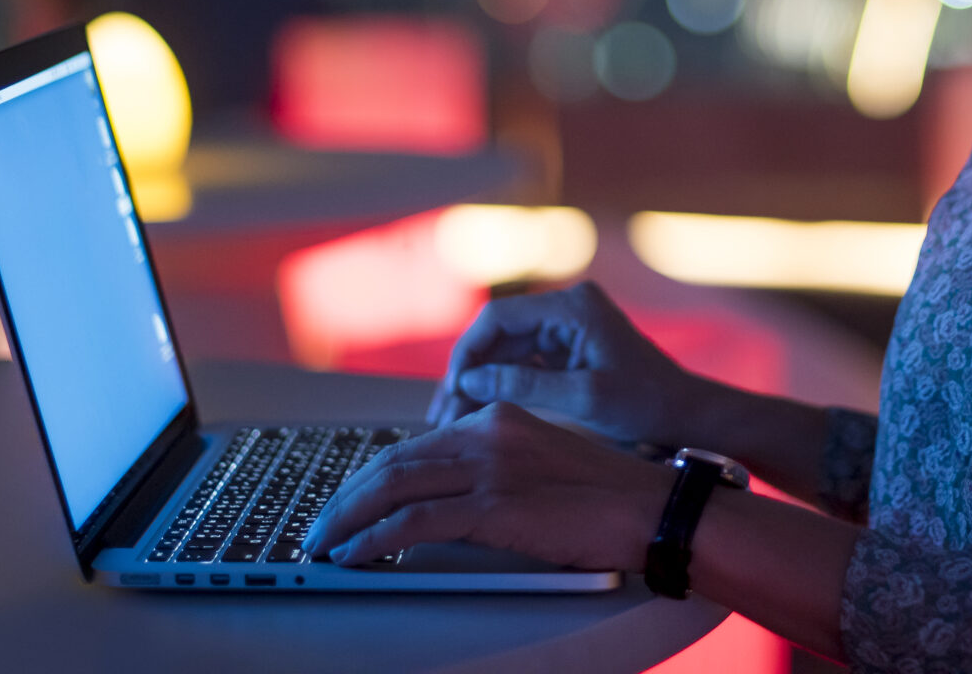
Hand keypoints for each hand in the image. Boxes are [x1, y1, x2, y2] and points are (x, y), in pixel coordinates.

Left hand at [301, 401, 671, 570]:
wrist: (654, 508)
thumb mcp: (542, 461)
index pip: (415, 444)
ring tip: (322, 545)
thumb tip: (446, 499)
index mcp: (497, 416)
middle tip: (317, 526)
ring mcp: (490, 467)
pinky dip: (374, 539)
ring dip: (347, 519)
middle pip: (393, 461)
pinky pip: (415, 521)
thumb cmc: (607, 495)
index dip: (371, 476)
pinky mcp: (496, 505)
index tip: (346, 501)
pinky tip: (355, 555)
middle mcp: (487, 431)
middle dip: (345, 497)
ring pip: (393, 486)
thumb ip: (496, 465)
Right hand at [425, 280, 706, 444]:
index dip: (468, 353)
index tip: (451, 389)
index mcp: (573, 307)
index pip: (500, 318)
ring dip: (482, 382)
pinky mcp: (571, 349)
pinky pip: (525, 363)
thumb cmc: (648, 404)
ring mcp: (569, 328)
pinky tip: (483, 413)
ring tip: (456, 420)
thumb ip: (524, 384)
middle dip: (470, 373)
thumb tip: (469, 379)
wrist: (691, 415)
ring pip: (508, 351)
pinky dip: (504, 386)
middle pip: (500, 335)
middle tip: (444, 413)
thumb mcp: (584, 397)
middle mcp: (567, 308)